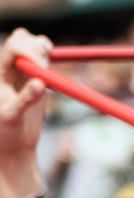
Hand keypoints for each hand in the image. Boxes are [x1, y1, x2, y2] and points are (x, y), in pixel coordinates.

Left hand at [0, 28, 50, 159]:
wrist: (13, 146)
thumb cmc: (5, 134)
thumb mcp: (11, 118)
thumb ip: (25, 100)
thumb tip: (40, 83)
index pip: (12, 49)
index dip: (28, 53)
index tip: (43, 69)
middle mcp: (9, 68)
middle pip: (21, 39)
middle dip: (35, 45)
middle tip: (46, 63)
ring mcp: (23, 72)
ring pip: (33, 45)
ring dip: (43, 49)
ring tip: (48, 67)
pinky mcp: (37, 79)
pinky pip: (44, 59)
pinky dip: (51, 59)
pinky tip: (54, 75)